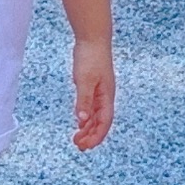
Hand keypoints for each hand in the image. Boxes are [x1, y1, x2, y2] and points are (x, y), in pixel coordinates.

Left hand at [70, 33, 115, 149]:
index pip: (104, 122)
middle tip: (79, 146)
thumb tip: (82, 121)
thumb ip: (84, 101)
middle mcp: (106, 96)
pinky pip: (92, 107)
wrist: (92, 38)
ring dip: (88, 129)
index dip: (96, 136)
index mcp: (107, 96)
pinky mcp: (93, 86)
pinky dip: (86, 117)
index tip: (85, 146)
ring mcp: (100, 92)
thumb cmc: (91, 57)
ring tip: (77, 139)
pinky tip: (80, 122)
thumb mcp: (85, 80)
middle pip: (101, 122)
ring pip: (96, 116)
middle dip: (91, 136)